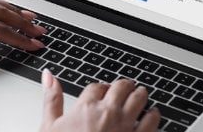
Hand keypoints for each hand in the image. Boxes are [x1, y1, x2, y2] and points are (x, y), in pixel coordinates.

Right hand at [40, 71, 159, 131]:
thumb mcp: (50, 126)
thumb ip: (52, 98)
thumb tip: (49, 75)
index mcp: (86, 107)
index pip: (97, 86)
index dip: (100, 87)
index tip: (102, 90)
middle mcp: (108, 112)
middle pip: (121, 86)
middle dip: (123, 86)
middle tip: (124, 88)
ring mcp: (126, 125)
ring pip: (139, 97)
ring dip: (139, 94)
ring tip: (139, 95)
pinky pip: (153, 119)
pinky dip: (153, 113)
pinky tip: (151, 114)